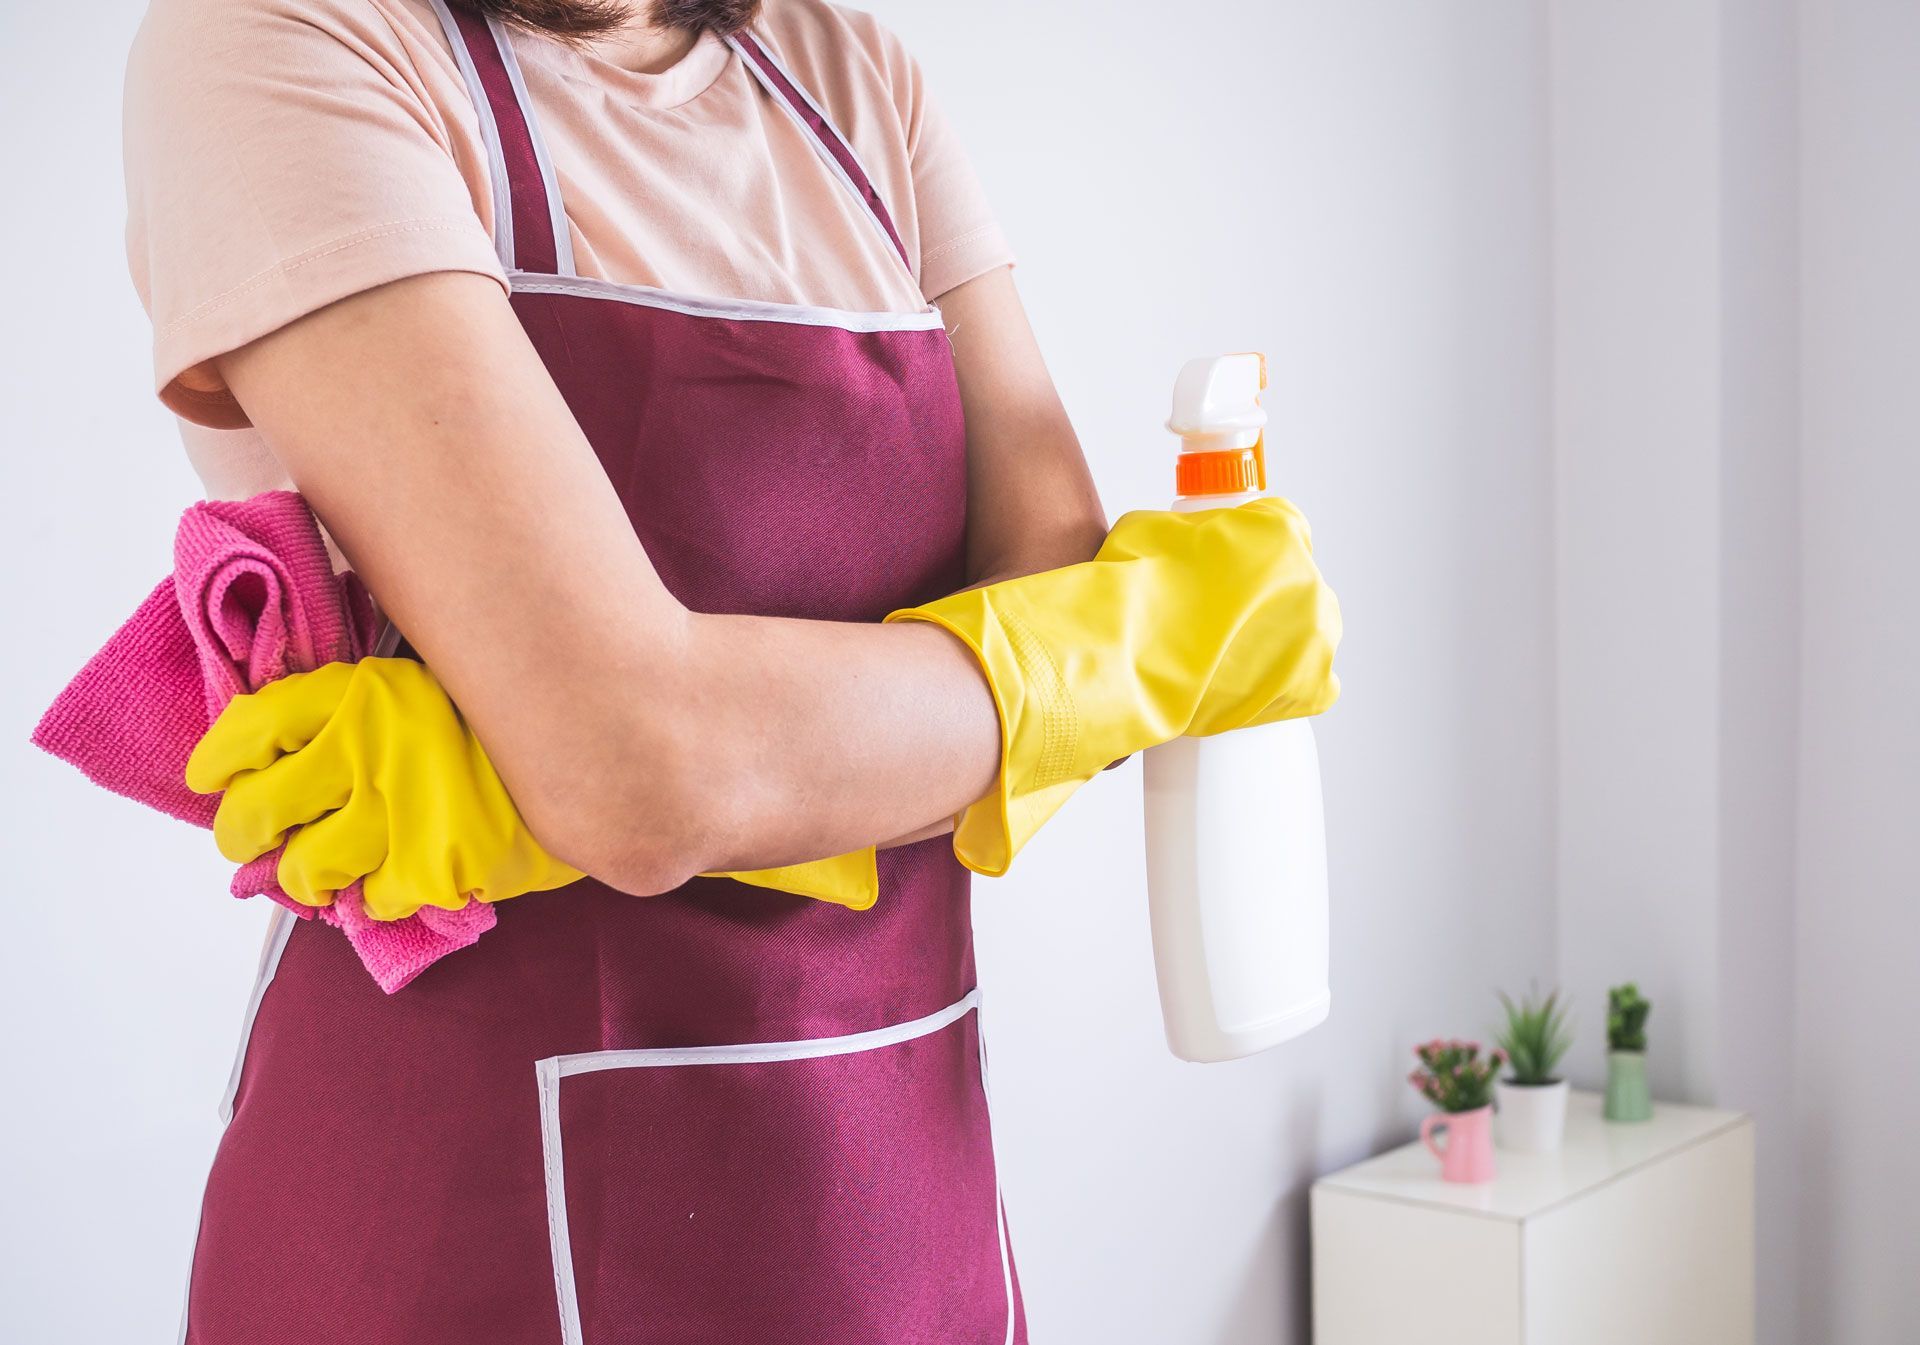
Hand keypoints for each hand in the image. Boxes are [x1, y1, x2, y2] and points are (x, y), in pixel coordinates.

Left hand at [187, 658, 583, 920]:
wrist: (608, 750)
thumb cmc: (514, 718)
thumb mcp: (437, 680)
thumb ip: (373, 703)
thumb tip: (299, 744)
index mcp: (366, 693)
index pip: (256, 725)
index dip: (220, 760)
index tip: (214, 778)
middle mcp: (371, 749)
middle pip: (259, 807)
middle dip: (245, 834)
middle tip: (254, 842)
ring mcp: (401, 813)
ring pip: (306, 868)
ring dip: (305, 878)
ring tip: (318, 873)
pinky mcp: (435, 868)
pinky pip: (373, 902)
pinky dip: (376, 900)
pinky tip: (390, 883)